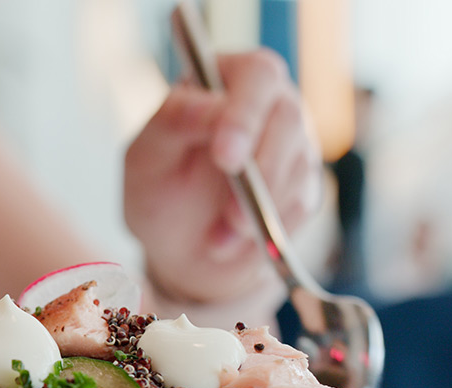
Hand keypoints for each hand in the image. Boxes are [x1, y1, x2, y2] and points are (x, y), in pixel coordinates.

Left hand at [124, 48, 320, 302]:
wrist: (179, 249)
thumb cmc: (157, 192)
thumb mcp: (146, 158)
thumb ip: (172, 122)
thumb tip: (213, 107)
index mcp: (225, 79)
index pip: (256, 74)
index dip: (244, 115)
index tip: (224, 157)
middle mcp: (267, 101)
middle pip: (289, 116)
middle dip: (261, 168)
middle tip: (232, 212)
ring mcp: (292, 140)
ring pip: (299, 163)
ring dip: (256, 209)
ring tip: (217, 236)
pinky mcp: (305, 181)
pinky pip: (302, 201)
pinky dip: (266, 228)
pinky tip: (232, 238)